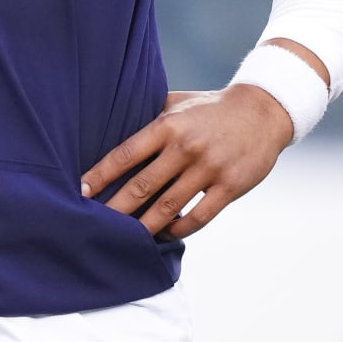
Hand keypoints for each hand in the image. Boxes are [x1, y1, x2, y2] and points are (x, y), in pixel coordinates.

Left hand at [79, 84, 294, 239]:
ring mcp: (208, 168)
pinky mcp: (230, 186)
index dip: (100, 175)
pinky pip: (199, 216)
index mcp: (167, 125)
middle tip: (94, 224)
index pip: (125, 154)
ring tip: (125, 238)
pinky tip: (165, 234)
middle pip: (142, 185)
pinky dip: (179, 230)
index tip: (80, 191)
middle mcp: (185, 147)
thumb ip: (148, 116)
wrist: (263, 111)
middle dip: (116, 208)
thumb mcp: (176, 103)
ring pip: (168, 207)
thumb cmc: (210, 107)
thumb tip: (111, 127)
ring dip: (144, 226)